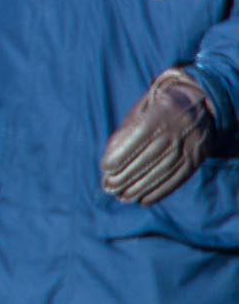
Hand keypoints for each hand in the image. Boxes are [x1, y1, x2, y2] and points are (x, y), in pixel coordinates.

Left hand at [102, 68, 216, 204]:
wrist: (197, 103)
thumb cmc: (156, 108)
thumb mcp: (140, 110)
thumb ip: (125, 132)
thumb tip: (109, 161)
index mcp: (164, 111)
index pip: (140, 135)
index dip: (122, 153)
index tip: (105, 167)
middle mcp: (180, 128)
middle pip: (151, 156)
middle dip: (128, 175)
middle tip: (109, 187)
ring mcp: (190, 145)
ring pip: (164, 170)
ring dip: (141, 187)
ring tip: (123, 197)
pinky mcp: (196, 158)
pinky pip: (178, 178)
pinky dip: (160, 191)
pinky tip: (144, 200)